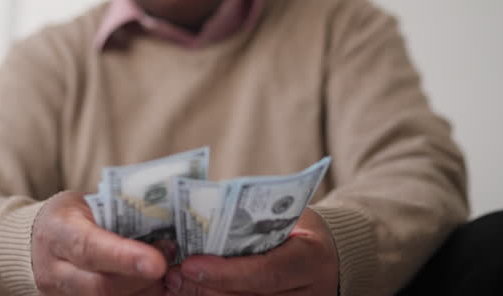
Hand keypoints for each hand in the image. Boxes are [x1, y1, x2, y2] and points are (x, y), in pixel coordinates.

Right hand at [31, 191, 168, 294]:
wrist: (39, 238)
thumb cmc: (73, 214)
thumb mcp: (91, 203)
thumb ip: (122, 215)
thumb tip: (169, 222)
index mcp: (57, 231)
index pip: (90, 248)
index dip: (125, 258)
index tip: (158, 263)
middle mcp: (53, 269)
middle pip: (100, 286)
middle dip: (141, 280)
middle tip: (167, 264)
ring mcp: (59, 294)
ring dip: (142, 291)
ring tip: (161, 273)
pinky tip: (149, 285)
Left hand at [163, 208, 338, 295]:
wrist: (330, 256)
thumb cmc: (299, 228)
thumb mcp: (283, 216)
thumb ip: (248, 220)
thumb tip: (196, 216)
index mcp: (312, 259)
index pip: (266, 273)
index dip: (225, 273)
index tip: (190, 264)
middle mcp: (310, 293)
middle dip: (205, 288)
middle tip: (171, 275)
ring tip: (176, 283)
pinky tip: (194, 290)